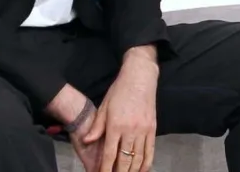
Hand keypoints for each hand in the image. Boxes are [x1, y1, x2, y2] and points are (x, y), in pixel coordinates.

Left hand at [81, 51, 158, 171]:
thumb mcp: (104, 107)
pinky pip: (150, 151)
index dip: (105, 168)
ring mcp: (143, 130)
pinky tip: (142, 170)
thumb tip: (86, 141)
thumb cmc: (119, 91)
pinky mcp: (152, 129)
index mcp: (115, 125)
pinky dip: (146, 163)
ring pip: (138, 158)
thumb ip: (97, 126)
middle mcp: (130, 130)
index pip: (109, 154)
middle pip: (125, 160)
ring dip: (132, 170)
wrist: (140, 77)